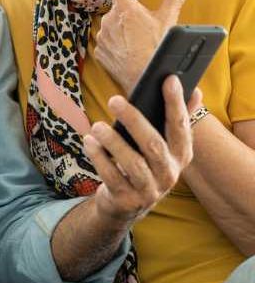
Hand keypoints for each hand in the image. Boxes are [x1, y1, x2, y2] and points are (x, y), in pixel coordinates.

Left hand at [83, 0, 194, 93]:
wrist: (145, 78)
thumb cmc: (157, 48)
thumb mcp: (169, 21)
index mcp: (126, 8)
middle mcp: (109, 19)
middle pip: (118, 11)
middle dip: (128, 19)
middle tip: (142, 33)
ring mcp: (102, 35)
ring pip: (111, 28)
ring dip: (122, 34)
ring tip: (136, 46)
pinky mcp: (98, 50)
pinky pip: (106, 44)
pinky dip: (116, 47)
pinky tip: (127, 55)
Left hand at [83, 75, 196, 224]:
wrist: (126, 204)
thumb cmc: (143, 163)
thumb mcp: (162, 144)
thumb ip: (176, 119)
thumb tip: (195, 90)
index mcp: (180, 155)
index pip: (181, 127)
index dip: (176, 103)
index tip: (169, 79)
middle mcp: (169, 174)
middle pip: (154, 145)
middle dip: (134, 120)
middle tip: (114, 100)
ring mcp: (149, 190)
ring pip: (133, 163)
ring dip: (113, 142)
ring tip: (97, 126)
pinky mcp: (127, 201)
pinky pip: (112, 177)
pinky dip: (99, 158)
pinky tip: (89, 142)